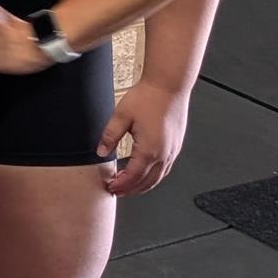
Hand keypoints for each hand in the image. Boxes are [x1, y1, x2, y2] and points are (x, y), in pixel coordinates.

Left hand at [101, 77, 190, 195]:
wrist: (169, 86)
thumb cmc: (148, 97)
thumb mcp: (121, 116)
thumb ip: (109, 136)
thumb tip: (101, 151)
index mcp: (149, 150)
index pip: (133, 177)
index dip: (120, 185)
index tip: (110, 187)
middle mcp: (164, 154)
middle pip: (147, 182)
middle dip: (131, 190)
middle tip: (117, 191)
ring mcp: (173, 151)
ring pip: (158, 178)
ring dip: (143, 185)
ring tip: (128, 186)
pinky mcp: (176, 146)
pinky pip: (165, 169)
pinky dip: (154, 176)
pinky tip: (145, 174)